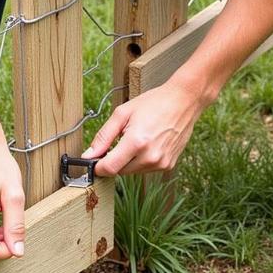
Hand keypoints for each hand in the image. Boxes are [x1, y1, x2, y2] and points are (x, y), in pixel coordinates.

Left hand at [84, 79, 206, 175]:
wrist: (184, 101)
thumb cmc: (154, 103)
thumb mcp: (122, 113)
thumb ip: (103, 136)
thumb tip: (88, 155)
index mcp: (137, 142)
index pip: (109, 169)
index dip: (97, 166)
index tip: (94, 159)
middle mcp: (150, 157)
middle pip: (119, 171)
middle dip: (114, 160)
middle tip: (120, 140)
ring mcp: (161, 163)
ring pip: (132, 172)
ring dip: (128, 161)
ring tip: (137, 139)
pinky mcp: (168, 165)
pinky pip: (145, 169)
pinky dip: (141, 160)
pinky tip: (148, 143)